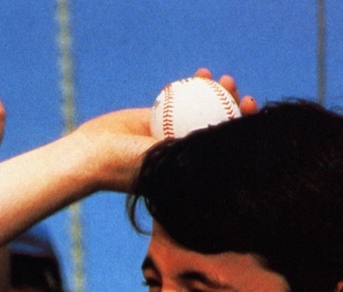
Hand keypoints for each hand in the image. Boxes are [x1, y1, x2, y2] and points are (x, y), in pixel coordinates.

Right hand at [70, 68, 257, 193]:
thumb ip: (193, 151)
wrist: (95, 155)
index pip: (225, 146)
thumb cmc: (130, 166)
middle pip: (216, 125)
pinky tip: (200, 73)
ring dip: (213, 92)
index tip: (247, 108)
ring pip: (199, 109)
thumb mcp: (167, 161)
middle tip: (236, 91)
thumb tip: (229, 137)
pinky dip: (189, 87)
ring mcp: (171, 134)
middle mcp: (184, 153)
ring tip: (218, 77)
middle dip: (232, 106)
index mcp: (192, 168)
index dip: (243, 127)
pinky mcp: (157, 119)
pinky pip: (178, 100)